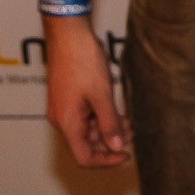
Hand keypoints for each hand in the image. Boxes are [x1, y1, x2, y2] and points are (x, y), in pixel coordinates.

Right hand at [44, 20, 129, 165]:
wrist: (68, 33)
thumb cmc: (82, 60)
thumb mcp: (101, 94)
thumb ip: (109, 123)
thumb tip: (117, 147)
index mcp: (66, 122)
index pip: (84, 157)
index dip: (106, 161)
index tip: (126, 155)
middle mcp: (61, 119)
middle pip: (85, 145)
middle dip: (110, 143)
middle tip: (132, 134)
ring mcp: (63, 108)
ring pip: (86, 130)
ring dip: (106, 129)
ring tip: (128, 122)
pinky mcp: (67, 98)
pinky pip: (84, 117)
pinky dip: (100, 117)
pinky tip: (117, 111)